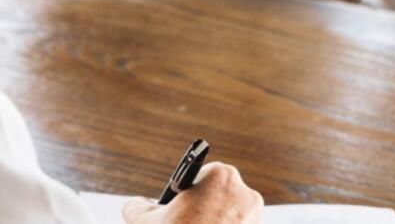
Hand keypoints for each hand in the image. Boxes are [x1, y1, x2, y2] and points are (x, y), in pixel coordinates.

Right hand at [120, 163, 263, 223]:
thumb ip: (138, 205)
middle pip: (219, 196)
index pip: (203, 176)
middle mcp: (245, 193)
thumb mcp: (143, 220)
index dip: (190, 192)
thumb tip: (140, 204)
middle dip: (205, 209)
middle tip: (187, 223)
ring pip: (231, 216)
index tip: (183, 203)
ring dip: (217, 223)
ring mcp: (256, 218)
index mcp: (220, 175)